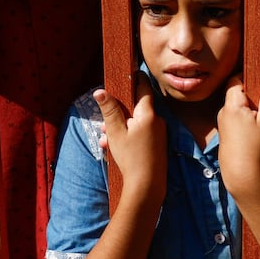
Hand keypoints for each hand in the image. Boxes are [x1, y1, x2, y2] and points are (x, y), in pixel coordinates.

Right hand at [95, 73, 166, 200]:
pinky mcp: (158, 144)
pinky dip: (128, 137)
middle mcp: (157, 121)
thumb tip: (100, 91)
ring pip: (136, 122)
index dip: (134, 78)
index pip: (143, 87)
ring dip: (120, 127)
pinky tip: (114, 147)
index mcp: (148, 114)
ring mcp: (159, 133)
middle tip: (104, 122)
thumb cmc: (131, 158)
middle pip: (136, 107)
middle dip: (118, 112)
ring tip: (106, 140)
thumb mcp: (115, 132)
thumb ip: (109, 110)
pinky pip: (141, 134)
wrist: (147, 186)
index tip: (126, 73)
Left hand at [217, 75, 259, 196]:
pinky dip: (243, 118)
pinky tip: (254, 130)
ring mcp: (222, 123)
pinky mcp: (224, 133)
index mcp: (232, 105)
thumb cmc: (256, 147)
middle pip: (235, 93)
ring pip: (235, 106)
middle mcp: (223, 111)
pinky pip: (233, 118)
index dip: (248, 78)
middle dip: (250, 94)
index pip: (235, 80)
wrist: (241, 174)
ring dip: (248, 107)